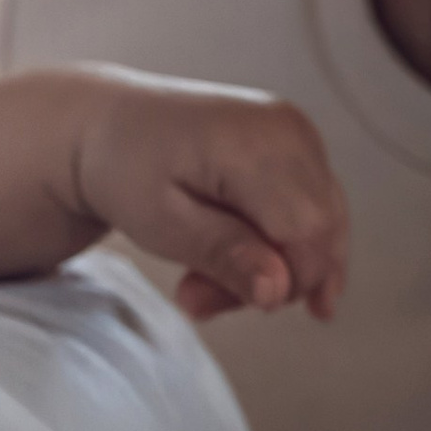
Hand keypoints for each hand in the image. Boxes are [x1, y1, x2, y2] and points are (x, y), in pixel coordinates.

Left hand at [69, 70, 347, 322]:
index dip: (280, 283)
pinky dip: (275, 244)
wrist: (109, 126)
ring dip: (269, 267)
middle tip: (193, 299)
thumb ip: (222, 255)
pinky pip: (311, 210)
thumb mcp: (160, 224)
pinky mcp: (297, 145)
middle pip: (321, 231)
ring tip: (197, 280)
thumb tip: (278, 292)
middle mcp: (291, 130)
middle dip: (269, 281)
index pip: (309, 232)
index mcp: (257, 143)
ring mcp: (299, 133)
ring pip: (322, 226)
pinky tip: (229, 259)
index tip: (210, 304)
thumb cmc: (123, 171)